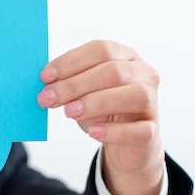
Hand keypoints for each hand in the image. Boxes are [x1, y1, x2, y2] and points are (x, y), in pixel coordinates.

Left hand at [37, 40, 164, 194]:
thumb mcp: (81, 91)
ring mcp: (152, 102)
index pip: (100, 49)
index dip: (71, 62)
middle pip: (112, 72)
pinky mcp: (152, 131)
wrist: (125, 144)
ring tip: (69, 112)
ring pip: (133, 95)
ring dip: (96, 102)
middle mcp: (144, 74)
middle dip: (74, 85)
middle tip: (47, 98)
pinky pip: (139, 130)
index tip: (45, 76)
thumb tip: (42, 80)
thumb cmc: (100, 109)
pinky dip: (114, 131)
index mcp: (125, 56)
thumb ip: (66, 81)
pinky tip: (93, 132)